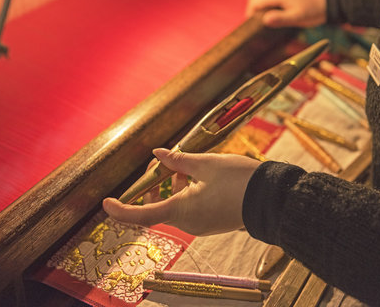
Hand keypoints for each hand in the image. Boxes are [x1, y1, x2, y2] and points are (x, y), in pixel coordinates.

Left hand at [103, 148, 261, 235]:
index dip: (122, 210)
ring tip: (182, 161)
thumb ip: (179, 161)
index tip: (107, 203)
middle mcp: (188, 222)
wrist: (273, 199)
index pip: (143, 215)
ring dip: (171, 184)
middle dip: (154, 183)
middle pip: (157, 205)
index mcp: (183, 210)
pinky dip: (184, 190)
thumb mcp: (207, 164)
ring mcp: (199, 224)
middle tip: (162, 162)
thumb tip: (159, 154)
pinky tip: (193, 172)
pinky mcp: (210, 221)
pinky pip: (188, 206)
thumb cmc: (241, 181)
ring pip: (173, 204)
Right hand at [246, 0, 325, 27]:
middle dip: (254, 10)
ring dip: (260, 6)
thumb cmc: (313, 11)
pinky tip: (274, 11)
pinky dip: (267, 2)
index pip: (254, 1)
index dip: (250, 14)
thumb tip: (264, 20)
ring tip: (267, 19)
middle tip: (259, 24)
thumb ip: (280, 19)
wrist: (328, 1)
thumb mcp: (297, 18)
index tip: (253, 26)